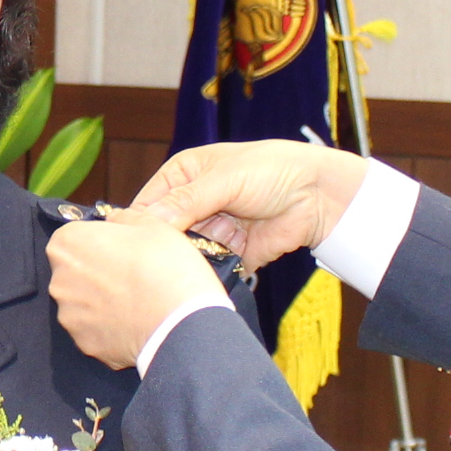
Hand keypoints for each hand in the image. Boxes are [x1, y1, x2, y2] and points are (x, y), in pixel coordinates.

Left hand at [46, 215, 229, 370]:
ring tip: (138, 302)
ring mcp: (70, 316)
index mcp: (68, 244)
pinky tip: (137, 323)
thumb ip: (124, 218)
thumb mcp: (152, 224)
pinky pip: (96, 331)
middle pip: (76, 272)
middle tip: (133, 275)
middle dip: (98, 272)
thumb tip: (115, 221)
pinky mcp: (85, 344)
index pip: (75, 236)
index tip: (122, 248)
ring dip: (103, 302)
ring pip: (85, 304)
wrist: (181, 324)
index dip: (100, 240)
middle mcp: (59, 281)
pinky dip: (111, 327)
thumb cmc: (166, 267)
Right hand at [130, 140, 367, 266]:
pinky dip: (208, 275)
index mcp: (183, 176)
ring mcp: (211, 231)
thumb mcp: (225, 179)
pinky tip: (203, 280)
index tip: (131, 244)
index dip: (138, 224)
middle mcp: (192, 204)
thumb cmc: (272, 170)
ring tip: (183, 271)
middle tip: (158, 263)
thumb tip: (149, 222)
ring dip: (185, 263)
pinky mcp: (231, 254)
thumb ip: (187, 201)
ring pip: (184, 254)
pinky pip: (211, 269)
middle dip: (162, 248)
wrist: (318, 195)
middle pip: (163, 233)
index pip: (147, 203)